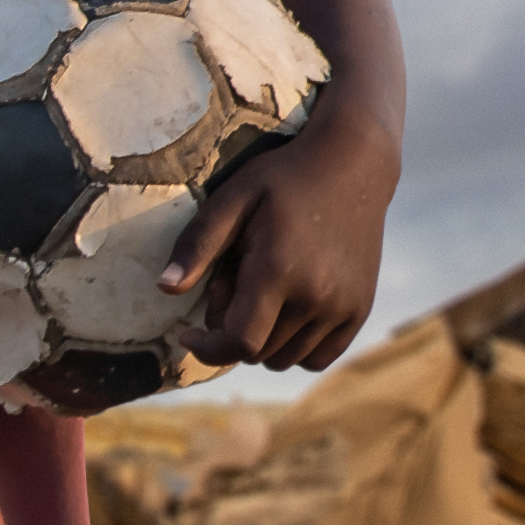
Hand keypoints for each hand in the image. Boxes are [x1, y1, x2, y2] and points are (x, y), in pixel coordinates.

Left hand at [163, 112, 396, 374]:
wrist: (352, 165)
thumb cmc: (284, 177)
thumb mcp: (233, 198)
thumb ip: (198, 244)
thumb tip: (165, 289)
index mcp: (279, 270)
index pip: (239, 342)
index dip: (207, 349)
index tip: (188, 335)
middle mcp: (316, 297)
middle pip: (258, 352)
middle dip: (231, 330)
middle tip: (231, 284)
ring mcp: (343, 308)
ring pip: (285, 359)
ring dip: (262, 340)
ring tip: (261, 291)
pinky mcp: (359, 310)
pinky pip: (318, 358)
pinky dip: (295, 348)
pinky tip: (285, 310)